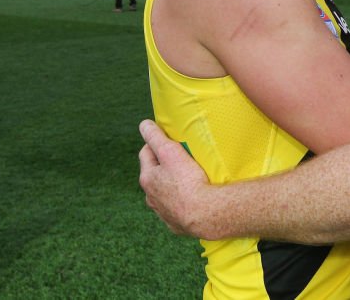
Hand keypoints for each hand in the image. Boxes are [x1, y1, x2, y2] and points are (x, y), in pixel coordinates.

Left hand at [138, 119, 216, 238]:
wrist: (205, 214)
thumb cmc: (188, 180)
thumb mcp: (170, 152)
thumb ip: (155, 137)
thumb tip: (144, 124)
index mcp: (147, 178)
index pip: (146, 153)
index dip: (156, 144)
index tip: (169, 140)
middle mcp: (150, 197)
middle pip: (154, 175)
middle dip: (164, 166)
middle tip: (181, 159)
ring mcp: (162, 212)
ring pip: (163, 194)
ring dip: (171, 186)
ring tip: (188, 180)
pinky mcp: (175, 224)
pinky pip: (176, 210)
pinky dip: (181, 203)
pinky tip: (193, 200)